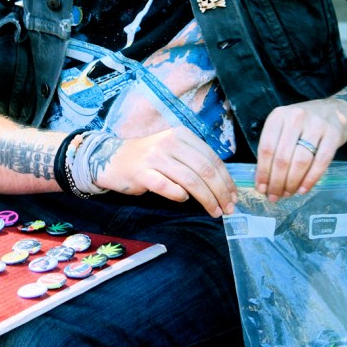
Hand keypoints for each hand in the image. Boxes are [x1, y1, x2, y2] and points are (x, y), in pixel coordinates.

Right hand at [92, 127, 236, 217]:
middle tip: (228, 208)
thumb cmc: (148, 158)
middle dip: (220, 192)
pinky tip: (183, 200)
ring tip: (214, 211)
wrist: (112, 158)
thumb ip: (194, 161)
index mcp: (181, 135)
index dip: (226, 179)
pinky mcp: (142, 172)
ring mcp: (155, 157)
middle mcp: (169, 142)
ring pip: (190, 180)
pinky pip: (168, 188)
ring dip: (206, 199)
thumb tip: (223, 184)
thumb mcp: (173, 151)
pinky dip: (180, 196)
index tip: (234, 196)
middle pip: (204, 170)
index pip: (211, 158)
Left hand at [255, 98, 346, 200]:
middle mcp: (295, 118)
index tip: (261, 188)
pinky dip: (310, 179)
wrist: (334, 111)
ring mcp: (316, 125)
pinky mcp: (333, 134)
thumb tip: (262, 180)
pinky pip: (321, 162)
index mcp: (278, 116)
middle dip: (276, 182)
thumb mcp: (283, 127)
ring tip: (287, 194)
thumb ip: (273, 148)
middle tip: (274, 196)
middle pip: (282, 157)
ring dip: (292, 183)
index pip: (266, 148)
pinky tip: (303, 189)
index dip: (263, 172)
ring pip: (300, 161)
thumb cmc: (303, 124)